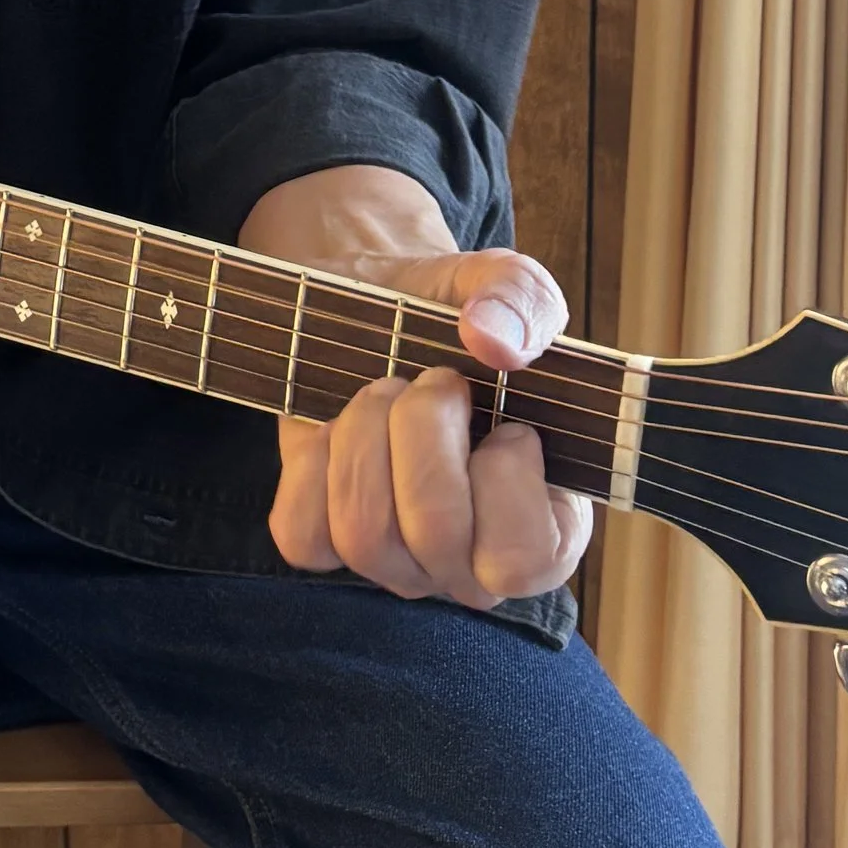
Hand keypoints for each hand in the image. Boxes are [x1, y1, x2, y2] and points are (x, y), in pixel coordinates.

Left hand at [254, 165, 591, 608]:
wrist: (377, 304)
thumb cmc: (458, 314)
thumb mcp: (505, 284)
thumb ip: (524, 301)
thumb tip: (497, 343)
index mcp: (544, 527)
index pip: (522, 559)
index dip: (506, 477)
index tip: (508, 420)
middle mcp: (469, 562)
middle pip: (435, 536)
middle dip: (424, 432)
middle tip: (432, 383)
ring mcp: (396, 560)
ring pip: (364, 536)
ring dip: (366, 438)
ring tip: (384, 391)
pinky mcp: (325, 540)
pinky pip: (303, 535)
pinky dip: (312, 465)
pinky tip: (336, 423)